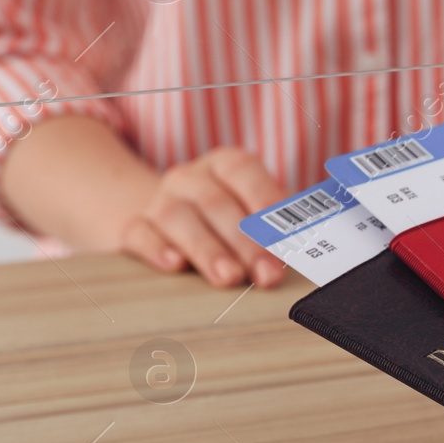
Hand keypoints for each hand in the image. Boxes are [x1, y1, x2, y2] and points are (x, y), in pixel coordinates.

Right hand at [119, 147, 287, 287]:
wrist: (160, 220)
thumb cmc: (223, 217)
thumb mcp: (251, 210)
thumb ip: (276, 223)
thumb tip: (309, 246)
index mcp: (225, 165)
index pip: (245, 173)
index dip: (267, 203)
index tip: (286, 238)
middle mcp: (190, 178)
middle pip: (216, 204)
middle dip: (245, 242)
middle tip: (266, 274)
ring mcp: (158, 200)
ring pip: (178, 218)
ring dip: (207, 250)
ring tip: (229, 277)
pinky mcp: (133, 225)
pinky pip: (139, 233)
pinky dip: (156, 249)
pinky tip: (174, 265)